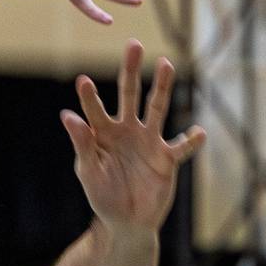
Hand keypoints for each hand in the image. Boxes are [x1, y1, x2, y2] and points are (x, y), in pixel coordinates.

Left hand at [61, 40, 205, 233]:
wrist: (126, 221)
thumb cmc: (102, 195)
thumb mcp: (88, 171)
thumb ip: (82, 144)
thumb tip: (67, 116)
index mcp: (103, 134)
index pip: (95, 110)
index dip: (89, 96)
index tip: (82, 80)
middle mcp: (127, 131)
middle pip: (130, 95)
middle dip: (131, 70)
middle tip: (133, 45)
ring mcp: (149, 142)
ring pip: (158, 108)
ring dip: (162, 86)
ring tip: (165, 63)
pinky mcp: (167, 158)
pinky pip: (182, 146)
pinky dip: (191, 140)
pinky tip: (198, 132)